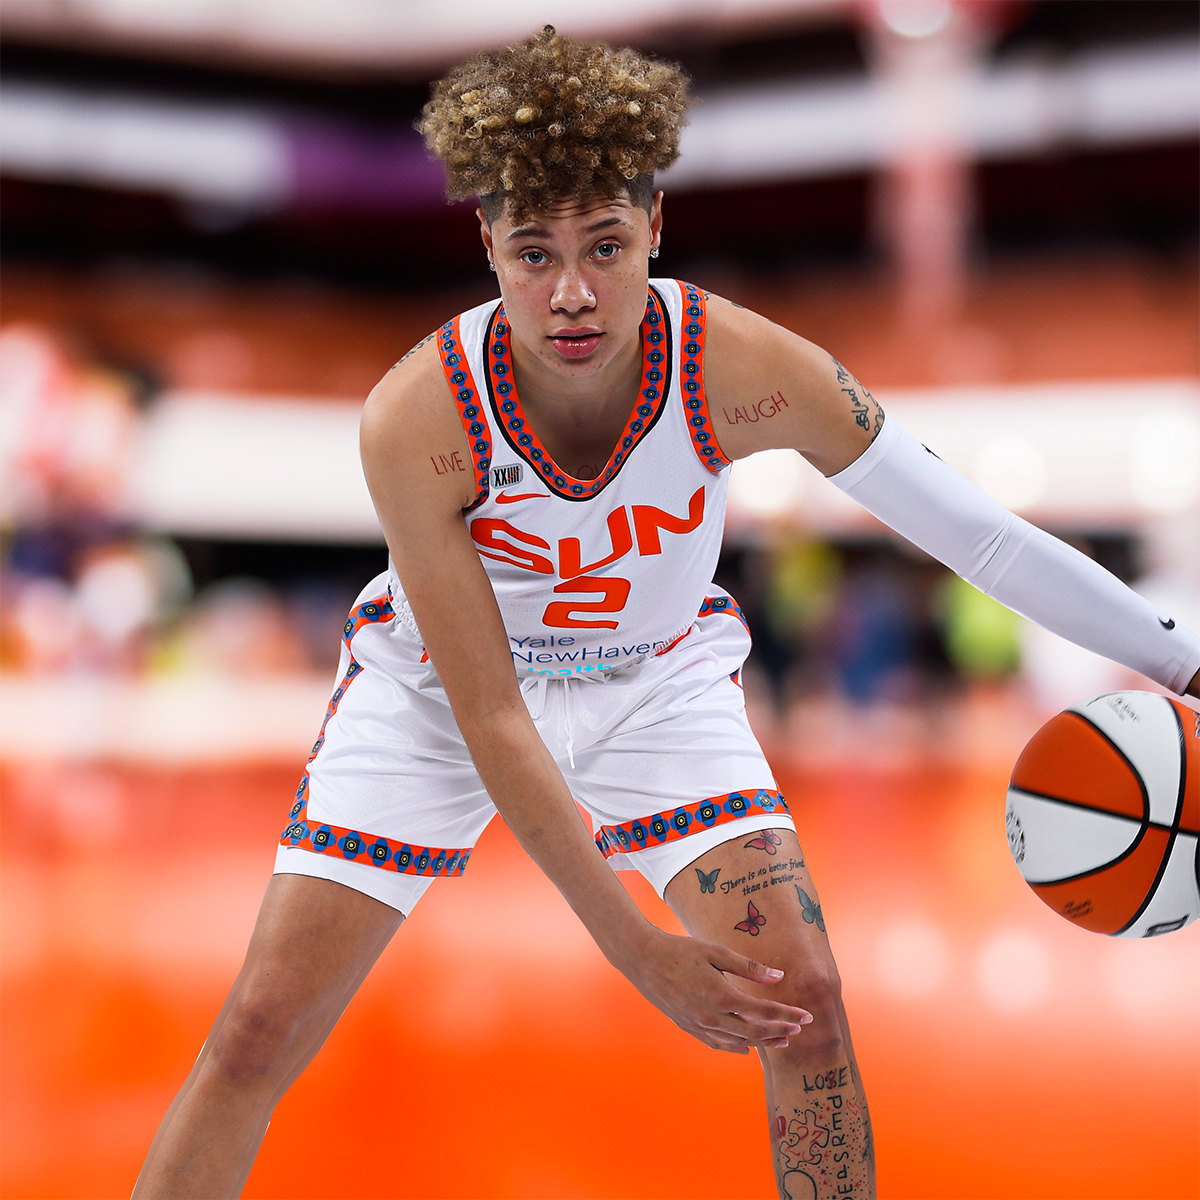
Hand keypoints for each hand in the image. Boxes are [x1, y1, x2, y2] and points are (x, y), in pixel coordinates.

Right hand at [618, 927, 812, 1053]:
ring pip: (739, 1042)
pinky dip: (737, 1048)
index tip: (806, 1015)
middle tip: (799, 1029)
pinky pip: (719, 1044)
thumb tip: (778, 978)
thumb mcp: (716, 951)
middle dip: (781, 1031)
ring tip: (782, 1040)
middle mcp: (712, 1017)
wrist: (644, 960)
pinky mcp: (690, 1028)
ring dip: (763, 1042)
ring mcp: (700, 1026)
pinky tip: (748, 1047)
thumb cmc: (681, 950)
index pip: (763, 1011)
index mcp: (722, 995)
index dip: (787, 1014)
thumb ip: (748, 967)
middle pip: (756, 1031)